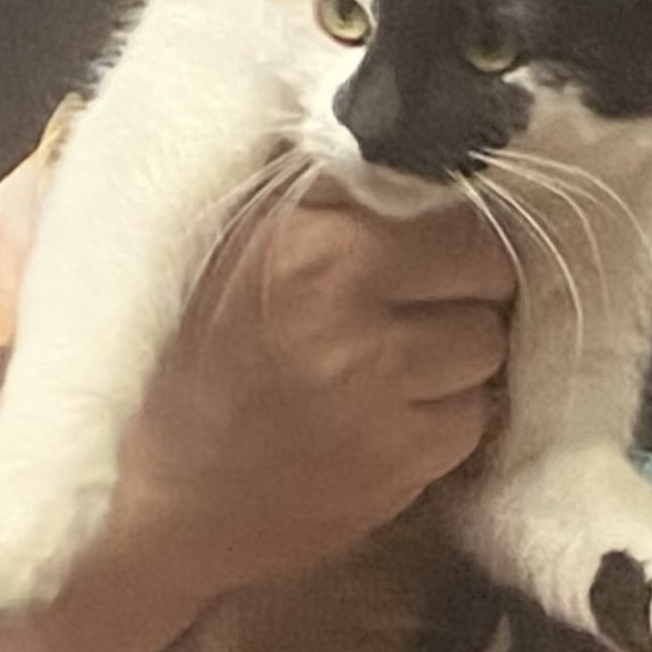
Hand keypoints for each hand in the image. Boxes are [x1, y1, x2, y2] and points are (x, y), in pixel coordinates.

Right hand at [110, 185, 514, 604]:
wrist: (164, 503)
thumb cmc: (191, 362)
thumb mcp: (230, 250)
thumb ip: (317, 198)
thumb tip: (408, 149)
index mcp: (297, 239)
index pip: (435, 190)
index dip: (437, 211)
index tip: (420, 229)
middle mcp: (341, 303)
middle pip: (483, 260)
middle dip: (465, 275)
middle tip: (418, 295)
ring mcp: (377, 386)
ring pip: (487, 338)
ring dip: (459, 348)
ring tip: (398, 360)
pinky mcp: (402, 459)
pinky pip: (475, 414)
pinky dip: (449, 414)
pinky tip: (393, 415)